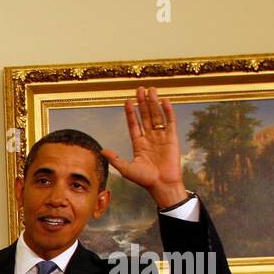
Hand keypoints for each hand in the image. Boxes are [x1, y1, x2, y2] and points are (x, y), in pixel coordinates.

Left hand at [101, 86, 189, 209]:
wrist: (161, 185)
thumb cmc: (144, 179)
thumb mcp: (126, 169)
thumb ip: (115, 159)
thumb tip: (101, 151)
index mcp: (138, 144)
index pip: (134, 124)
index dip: (131, 113)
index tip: (127, 101)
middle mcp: (150, 138)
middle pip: (145, 116)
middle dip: (142, 103)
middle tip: (140, 89)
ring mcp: (161, 137)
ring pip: (157, 116)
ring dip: (154, 103)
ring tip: (151, 90)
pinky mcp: (172, 138)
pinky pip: (170, 122)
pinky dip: (168, 111)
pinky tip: (164, 101)